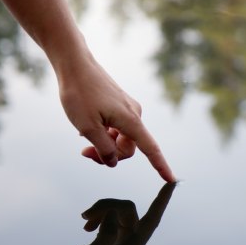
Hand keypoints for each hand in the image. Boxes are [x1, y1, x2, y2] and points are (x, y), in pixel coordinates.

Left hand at [58, 55, 175, 181]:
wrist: (74, 64)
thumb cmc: (79, 94)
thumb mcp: (87, 128)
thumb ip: (103, 149)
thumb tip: (114, 162)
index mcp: (130, 120)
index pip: (150, 149)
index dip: (161, 166)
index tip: (171, 180)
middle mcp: (134, 114)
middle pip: (128, 148)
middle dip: (109, 154)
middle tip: (85, 153)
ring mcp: (127, 108)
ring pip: (120, 138)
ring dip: (104, 143)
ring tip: (82, 138)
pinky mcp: (119, 104)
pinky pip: (116, 127)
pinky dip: (103, 132)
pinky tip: (86, 127)